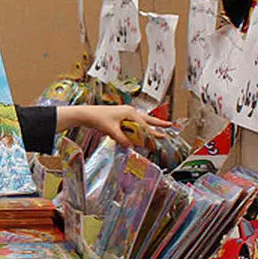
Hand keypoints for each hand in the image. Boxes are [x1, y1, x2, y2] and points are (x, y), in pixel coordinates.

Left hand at [55, 105, 173, 146]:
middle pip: (147, 119)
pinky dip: (138, 129)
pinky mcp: (121, 118)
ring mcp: (125, 114)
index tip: (163, 136)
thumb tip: (131, 147)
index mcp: (129, 113)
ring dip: (149, 126)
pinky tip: (141, 133)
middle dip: (158, 123)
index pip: (145, 125)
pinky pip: (133, 124)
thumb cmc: (99, 119)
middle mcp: (129, 112)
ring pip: (141, 121)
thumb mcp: (112, 131)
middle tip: (170, 125)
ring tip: (161, 128)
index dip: (153, 132)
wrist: (87, 114)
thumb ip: (122, 139)